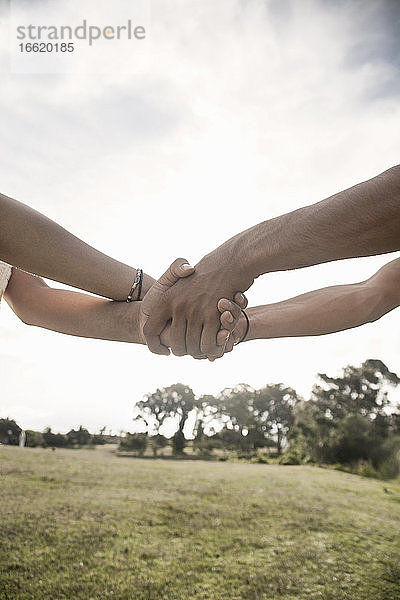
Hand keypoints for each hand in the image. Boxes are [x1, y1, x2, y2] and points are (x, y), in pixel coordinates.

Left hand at [143, 243, 252, 358]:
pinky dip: (211, 348)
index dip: (154, 345)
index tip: (163, 351)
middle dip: (183, 350)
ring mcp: (196, 311)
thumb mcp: (179, 274)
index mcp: (166, 299)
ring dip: (199, 351)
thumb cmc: (205, 272)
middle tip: (189, 349)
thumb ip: (166, 290)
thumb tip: (163, 315)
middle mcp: (178, 306)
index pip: (149, 331)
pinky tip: (214, 344)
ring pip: (193, 347)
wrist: (230, 261)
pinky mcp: (213, 316)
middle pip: (175, 344)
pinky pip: (208, 344)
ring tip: (202, 349)